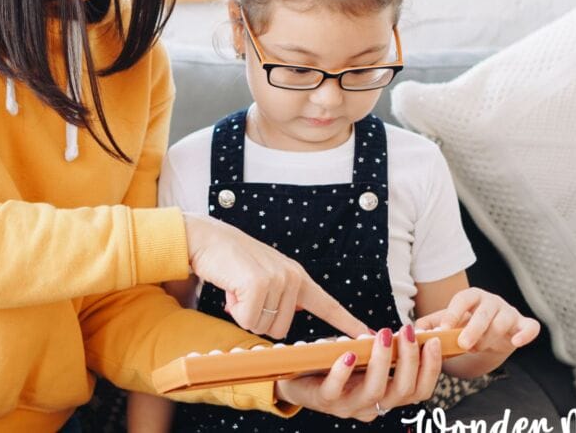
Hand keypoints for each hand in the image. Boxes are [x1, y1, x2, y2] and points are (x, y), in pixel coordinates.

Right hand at [183, 214, 368, 339]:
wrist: (207, 238)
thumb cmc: (231, 261)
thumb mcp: (265, 277)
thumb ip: (281, 297)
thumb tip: (282, 322)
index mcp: (297, 277)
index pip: (328, 304)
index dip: (348, 323)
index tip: (368, 335)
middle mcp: (293, 278)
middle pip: (281, 330)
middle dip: (258, 319)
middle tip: (245, 295)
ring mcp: (278, 280)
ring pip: (263, 327)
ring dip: (244, 314)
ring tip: (238, 288)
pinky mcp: (259, 284)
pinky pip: (248, 320)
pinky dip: (234, 310)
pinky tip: (231, 288)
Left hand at [275, 327, 442, 421]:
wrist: (296, 377)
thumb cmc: (336, 363)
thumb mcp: (364, 356)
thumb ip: (382, 349)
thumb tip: (402, 332)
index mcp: (387, 397)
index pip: (419, 391)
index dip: (431, 368)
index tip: (435, 341)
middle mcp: (372, 406)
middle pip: (403, 391)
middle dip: (410, 359)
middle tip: (407, 332)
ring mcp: (348, 406)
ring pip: (375, 391)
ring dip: (382, 360)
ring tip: (383, 335)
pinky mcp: (324, 400)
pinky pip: (336, 389)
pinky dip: (343, 371)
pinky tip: (348, 354)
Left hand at [414, 287, 540, 352]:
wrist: (488, 337)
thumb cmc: (464, 327)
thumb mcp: (446, 324)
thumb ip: (429, 325)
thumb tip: (413, 330)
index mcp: (471, 296)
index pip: (463, 298)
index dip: (453, 313)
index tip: (443, 329)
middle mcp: (492, 301)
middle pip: (484, 311)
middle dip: (474, 329)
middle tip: (463, 344)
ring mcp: (509, 311)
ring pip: (503, 321)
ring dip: (489, 338)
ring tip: (477, 348)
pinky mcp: (524, 324)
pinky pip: (531, 326)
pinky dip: (526, 334)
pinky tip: (516, 342)